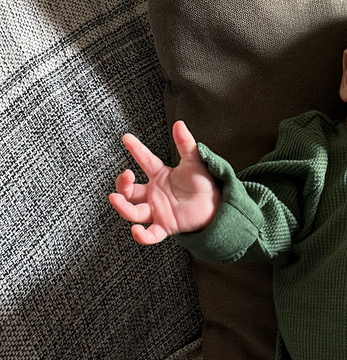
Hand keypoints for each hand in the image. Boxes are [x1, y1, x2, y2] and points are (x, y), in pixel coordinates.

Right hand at [109, 121, 220, 243]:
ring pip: (133, 212)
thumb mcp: (195, 163)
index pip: (145, 160)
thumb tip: (179, 123)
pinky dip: (142, 236)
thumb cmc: (205, 184)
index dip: (136, 149)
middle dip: (122, 184)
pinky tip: (136, 231)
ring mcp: (158, 211)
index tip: (127, 137)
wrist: (217, 206)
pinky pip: (150, 234)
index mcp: (160, 176)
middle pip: (130, 191)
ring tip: (115, 198)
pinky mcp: (165, 226)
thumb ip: (186, 144)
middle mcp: (154, 194)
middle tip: (127, 176)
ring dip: (123, 206)